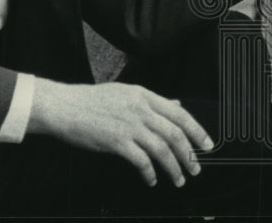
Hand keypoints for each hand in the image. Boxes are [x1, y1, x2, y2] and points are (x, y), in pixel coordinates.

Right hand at [28, 79, 213, 187]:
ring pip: (161, 148)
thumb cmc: (92, 101)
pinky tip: (152, 179)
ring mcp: (129, 125)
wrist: (65, 106)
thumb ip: (152, 101)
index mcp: (145, 96)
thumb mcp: (127, 93)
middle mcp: (141, 109)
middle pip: (174, 133)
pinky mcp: (116, 141)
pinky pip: (141, 160)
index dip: (197, 130)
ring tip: (178, 179)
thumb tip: (176, 104)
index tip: (206, 144)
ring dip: (173, 167)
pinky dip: (150, 172)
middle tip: (195, 168)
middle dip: (189, 153)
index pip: (180, 113)